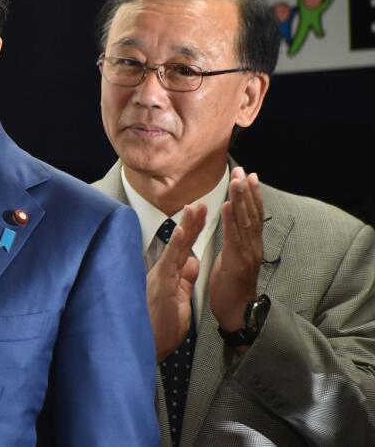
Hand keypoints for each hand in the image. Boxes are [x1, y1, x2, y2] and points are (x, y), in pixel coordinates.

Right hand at [148, 203, 205, 358]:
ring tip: (194, 208)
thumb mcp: (179, 300)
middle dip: (191, 222)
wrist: (149, 347)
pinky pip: (170, 263)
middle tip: (200, 202)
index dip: (192, 230)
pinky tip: (181, 232)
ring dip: (185, 227)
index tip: (200, 213)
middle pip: (180, 243)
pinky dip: (175, 246)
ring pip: (175, 247)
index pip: (183, 248)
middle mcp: (163, 272)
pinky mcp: (161, 286)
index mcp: (169, 276)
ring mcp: (161, 277)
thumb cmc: (161, 327)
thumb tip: (192, 263)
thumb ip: (184, 280)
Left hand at [210, 167, 264, 332]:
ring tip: (237, 180)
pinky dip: (231, 220)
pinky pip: (233, 237)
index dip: (252, 195)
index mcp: (251, 245)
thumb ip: (234, 242)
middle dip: (246, 190)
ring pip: (244, 222)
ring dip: (240, 199)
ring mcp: (247, 254)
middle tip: (243, 169)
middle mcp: (253, 247)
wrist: (237, 313)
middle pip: (251, 214)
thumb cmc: (231, 287)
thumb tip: (232, 226)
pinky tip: (228, 205)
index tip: (249, 175)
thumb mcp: (232, 259)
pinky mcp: (236, 262)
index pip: (253, 215)